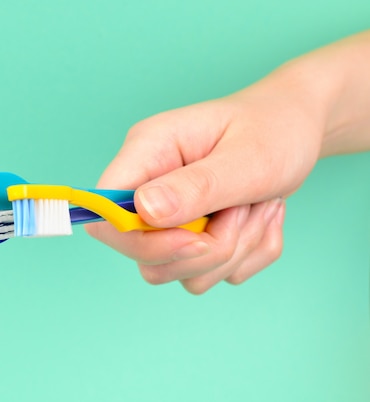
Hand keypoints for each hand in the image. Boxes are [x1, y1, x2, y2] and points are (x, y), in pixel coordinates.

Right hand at [86, 87, 324, 292]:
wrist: (297, 130)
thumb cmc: (273, 130)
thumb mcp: (246, 158)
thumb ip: (195, 187)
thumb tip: (144, 211)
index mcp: (148, 152)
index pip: (105, 209)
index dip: (137, 238)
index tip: (194, 239)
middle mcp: (149, 186)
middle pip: (143, 254)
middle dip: (205, 248)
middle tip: (244, 210)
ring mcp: (168, 217)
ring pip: (180, 271)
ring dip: (233, 250)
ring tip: (257, 206)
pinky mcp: (191, 239)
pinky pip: (210, 273)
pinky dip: (246, 254)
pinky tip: (259, 216)